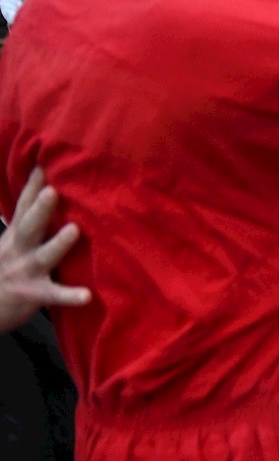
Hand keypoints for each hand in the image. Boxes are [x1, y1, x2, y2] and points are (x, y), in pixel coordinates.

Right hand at [0, 168, 90, 332]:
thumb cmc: (2, 272)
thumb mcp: (10, 245)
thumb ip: (27, 225)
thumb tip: (48, 195)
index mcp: (14, 236)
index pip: (23, 206)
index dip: (32, 186)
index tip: (44, 165)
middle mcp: (18, 249)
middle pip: (29, 225)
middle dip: (41, 208)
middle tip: (53, 190)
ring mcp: (25, 271)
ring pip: (43, 256)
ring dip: (58, 243)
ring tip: (74, 230)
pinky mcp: (33, 295)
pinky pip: (54, 295)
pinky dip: (69, 295)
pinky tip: (87, 296)